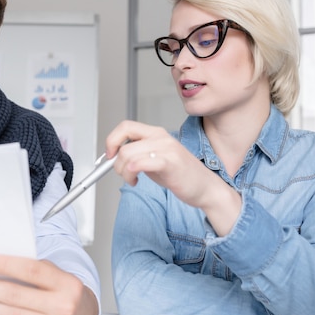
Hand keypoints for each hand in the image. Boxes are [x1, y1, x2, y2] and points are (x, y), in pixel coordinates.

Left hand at [105, 120, 240, 235]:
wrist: (205, 188)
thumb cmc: (181, 174)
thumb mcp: (154, 159)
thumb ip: (137, 154)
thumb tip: (114, 157)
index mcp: (156, 133)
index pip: (125, 126)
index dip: (112, 140)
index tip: (109, 155)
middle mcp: (161, 137)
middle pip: (124, 143)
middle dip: (115, 162)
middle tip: (122, 173)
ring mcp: (167, 149)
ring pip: (128, 154)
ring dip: (123, 171)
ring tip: (131, 180)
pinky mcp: (170, 163)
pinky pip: (141, 163)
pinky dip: (131, 172)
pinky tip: (136, 181)